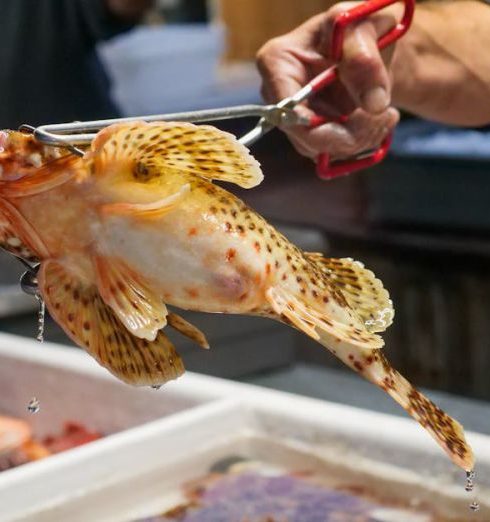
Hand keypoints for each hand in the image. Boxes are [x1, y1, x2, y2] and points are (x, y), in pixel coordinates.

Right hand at [257, 2, 401, 160]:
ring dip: (360, 139)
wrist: (369, 45)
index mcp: (277, 63)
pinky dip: (361, 143)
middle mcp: (278, 97)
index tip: (364, 118)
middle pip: (306, 137)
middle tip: (388, 116)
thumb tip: (374, 105)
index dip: (320, 127)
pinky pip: (333, 153)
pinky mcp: (311, 134)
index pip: (287, 111)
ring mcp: (294, 119)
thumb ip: (366, 61)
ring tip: (388, 114)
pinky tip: (379, 122)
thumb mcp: (365, 28)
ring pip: (322, 150)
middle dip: (351, 135)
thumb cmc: (359, 27)